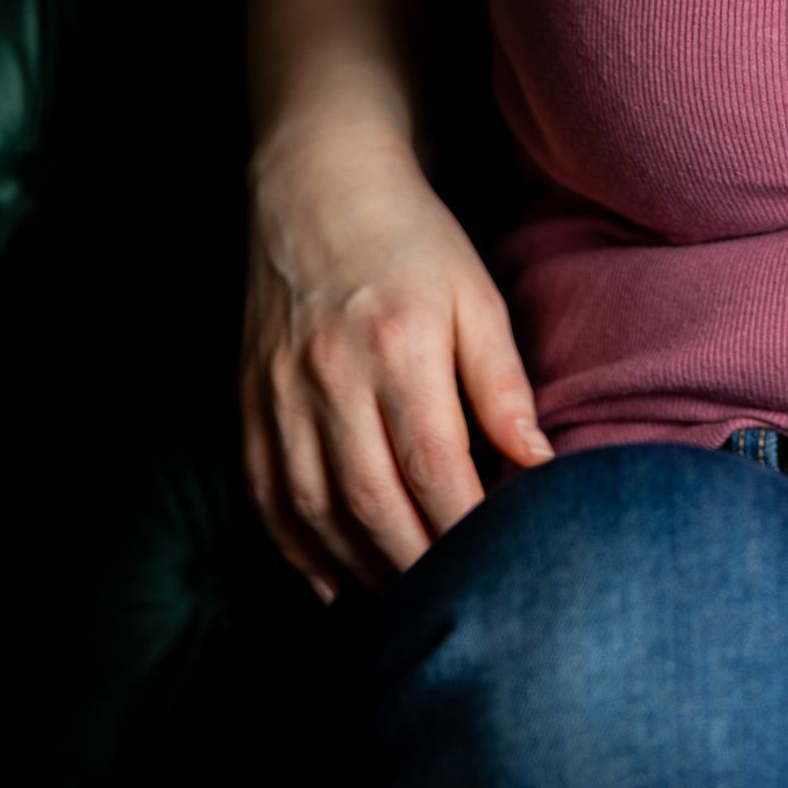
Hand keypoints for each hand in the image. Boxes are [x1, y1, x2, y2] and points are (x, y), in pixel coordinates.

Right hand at [240, 126, 554, 600]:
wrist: (317, 185)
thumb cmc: (413, 241)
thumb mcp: (476, 295)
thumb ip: (501, 383)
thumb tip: (536, 466)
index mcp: (399, 348)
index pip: (434, 467)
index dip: (465, 529)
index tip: (499, 568)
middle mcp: (332, 377)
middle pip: (372, 501)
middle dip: (416, 564)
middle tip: (456, 602)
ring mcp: (282, 393)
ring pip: (316, 509)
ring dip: (361, 566)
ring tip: (406, 597)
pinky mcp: (250, 400)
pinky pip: (266, 494)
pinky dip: (297, 548)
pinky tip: (332, 584)